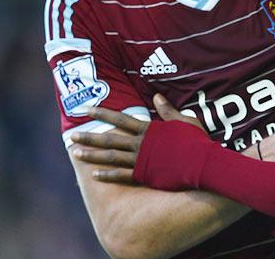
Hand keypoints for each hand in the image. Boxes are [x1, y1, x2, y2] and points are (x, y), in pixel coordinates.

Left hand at [71, 94, 203, 182]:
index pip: (120, 119)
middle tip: (72, 136)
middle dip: (89, 137)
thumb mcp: (184, 121)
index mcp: (149, 129)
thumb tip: (156, 97)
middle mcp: (141, 144)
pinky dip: (107, 175)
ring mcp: (141, 161)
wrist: (202, 164)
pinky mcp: (144, 176)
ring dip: (92, 156)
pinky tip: (94, 175)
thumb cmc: (196, 141)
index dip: (103, 114)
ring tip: (75, 154)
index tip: (87, 110)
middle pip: (110, 139)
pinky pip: (121, 176)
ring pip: (111, 158)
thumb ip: (168, 110)